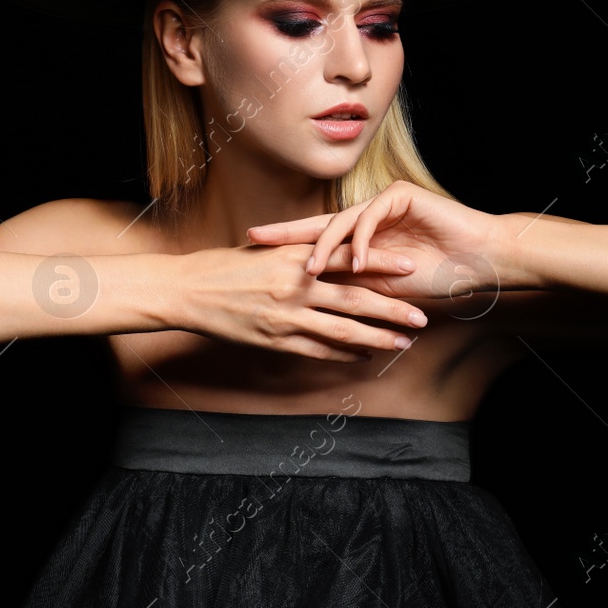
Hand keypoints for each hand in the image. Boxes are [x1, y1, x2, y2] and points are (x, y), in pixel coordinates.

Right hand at [174, 242, 428, 362]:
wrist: (185, 290)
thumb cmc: (222, 266)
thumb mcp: (263, 250)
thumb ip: (297, 253)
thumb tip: (326, 254)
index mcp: (294, 257)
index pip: (347, 258)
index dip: (381, 264)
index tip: (410, 268)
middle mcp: (295, 286)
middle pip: (354, 301)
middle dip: (392, 310)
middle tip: (421, 317)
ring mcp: (286, 317)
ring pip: (342, 331)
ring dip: (376, 339)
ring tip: (402, 344)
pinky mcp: (275, 340)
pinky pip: (318, 351)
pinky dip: (344, 355)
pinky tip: (363, 356)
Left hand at [246, 181, 501, 301]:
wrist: (476, 261)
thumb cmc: (435, 278)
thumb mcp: (381, 288)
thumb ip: (349, 286)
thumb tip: (306, 302)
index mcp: (361, 236)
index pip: (316, 240)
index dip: (286, 246)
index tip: (253, 253)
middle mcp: (366, 215)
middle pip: (318, 223)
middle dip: (285, 232)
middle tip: (254, 238)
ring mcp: (382, 202)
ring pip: (342, 221)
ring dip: (326, 248)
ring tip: (311, 272)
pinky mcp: (400, 195)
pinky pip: (372, 217)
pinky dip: (364, 242)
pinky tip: (358, 263)